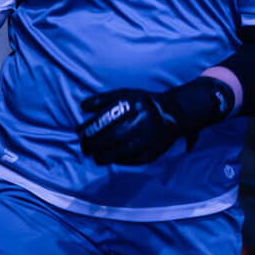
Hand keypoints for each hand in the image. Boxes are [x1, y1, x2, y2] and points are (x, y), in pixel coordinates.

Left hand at [77, 77, 231, 165]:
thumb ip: (104, 99)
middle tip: (85, 147)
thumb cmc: (144, 103)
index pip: (103, 120)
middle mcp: (141, 121)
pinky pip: (129, 161)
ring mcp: (147, 139)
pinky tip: (112, 157)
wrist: (174, 114)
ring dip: (101, 157)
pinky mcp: (152, 153)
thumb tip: (83, 106)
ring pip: (117, 153)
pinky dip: (118, 160)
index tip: (80, 132)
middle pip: (109, 138)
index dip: (88, 128)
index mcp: (132, 104)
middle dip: (91, 145)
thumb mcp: (126, 94)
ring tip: (96, 156)